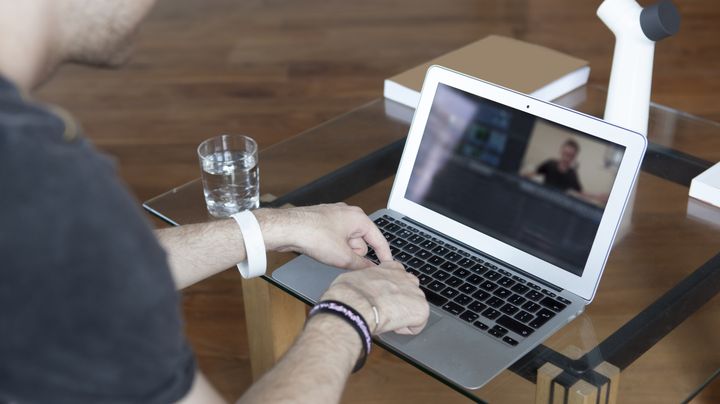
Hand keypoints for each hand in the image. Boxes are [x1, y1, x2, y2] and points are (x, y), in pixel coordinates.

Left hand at [254, 203, 391, 269]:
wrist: (287, 229)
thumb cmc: (314, 235)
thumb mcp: (343, 256)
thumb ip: (362, 265)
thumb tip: (371, 270)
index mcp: (358, 218)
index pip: (379, 239)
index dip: (384, 255)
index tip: (388, 267)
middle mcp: (348, 214)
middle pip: (361, 242)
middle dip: (355, 254)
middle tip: (343, 261)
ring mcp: (334, 217)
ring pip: (347, 242)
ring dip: (342, 252)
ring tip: (329, 255)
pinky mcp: (322, 222)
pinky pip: (335, 239)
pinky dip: (332, 248)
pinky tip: (322, 251)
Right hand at [320, 261, 428, 334]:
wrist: (354, 305)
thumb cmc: (348, 293)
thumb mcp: (355, 278)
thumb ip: (365, 281)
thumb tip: (360, 288)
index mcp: (391, 268)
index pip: (398, 278)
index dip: (390, 292)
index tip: (382, 299)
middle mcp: (406, 277)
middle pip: (409, 294)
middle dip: (399, 304)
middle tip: (383, 311)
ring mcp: (416, 293)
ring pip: (413, 310)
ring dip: (401, 317)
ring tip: (384, 319)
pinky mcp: (422, 310)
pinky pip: (416, 326)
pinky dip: (404, 330)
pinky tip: (390, 326)